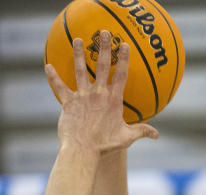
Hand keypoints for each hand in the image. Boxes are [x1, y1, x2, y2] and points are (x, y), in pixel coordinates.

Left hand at [45, 31, 157, 153]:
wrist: (82, 151)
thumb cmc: (105, 146)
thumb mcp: (126, 138)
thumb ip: (142, 132)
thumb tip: (157, 135)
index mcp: (113, 100)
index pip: (120, 74)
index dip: (123, 58)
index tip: (124, 44)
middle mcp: (98, 94)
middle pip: (101, 66)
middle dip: (104, 47)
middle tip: (104, 32)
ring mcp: (82, 97)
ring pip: (79, 70)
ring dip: (78, 53)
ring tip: (77, 39)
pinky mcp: (68, 103)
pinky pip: (59, 87)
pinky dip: (53, 77)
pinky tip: (47, 66)